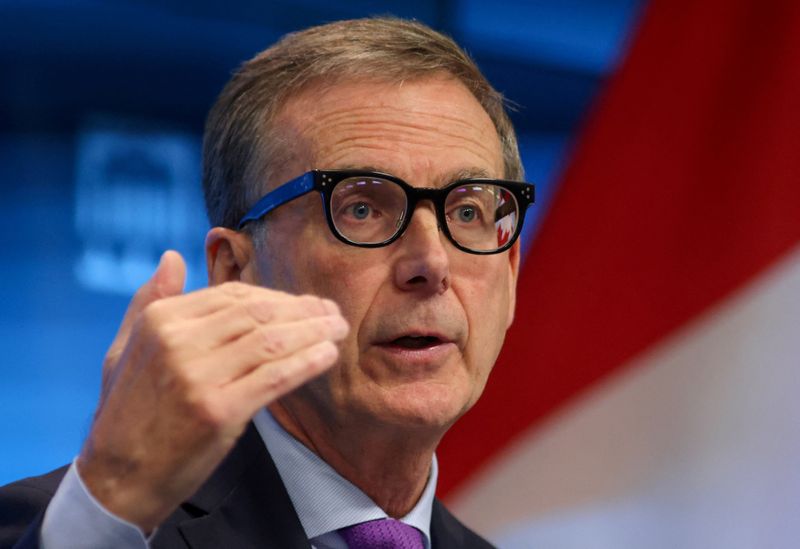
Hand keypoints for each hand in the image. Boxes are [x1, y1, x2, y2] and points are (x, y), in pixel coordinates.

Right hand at [77, 251, 347, 531]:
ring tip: (338, 329)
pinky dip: (307, 363)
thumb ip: (151, 300)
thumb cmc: (127, 413)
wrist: (117, 479)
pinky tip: (327, 356)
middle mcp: (178, 342)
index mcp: (160, 320)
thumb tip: (172, 256)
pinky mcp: (219, 411)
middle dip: (302, 311)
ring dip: (313, 332)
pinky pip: (275, 377)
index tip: (302, 304)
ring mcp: (198, 376)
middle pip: (258, 314)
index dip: (275, 297)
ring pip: (272, 341)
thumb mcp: (125, 348)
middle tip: (332, 312)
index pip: (232, 295)